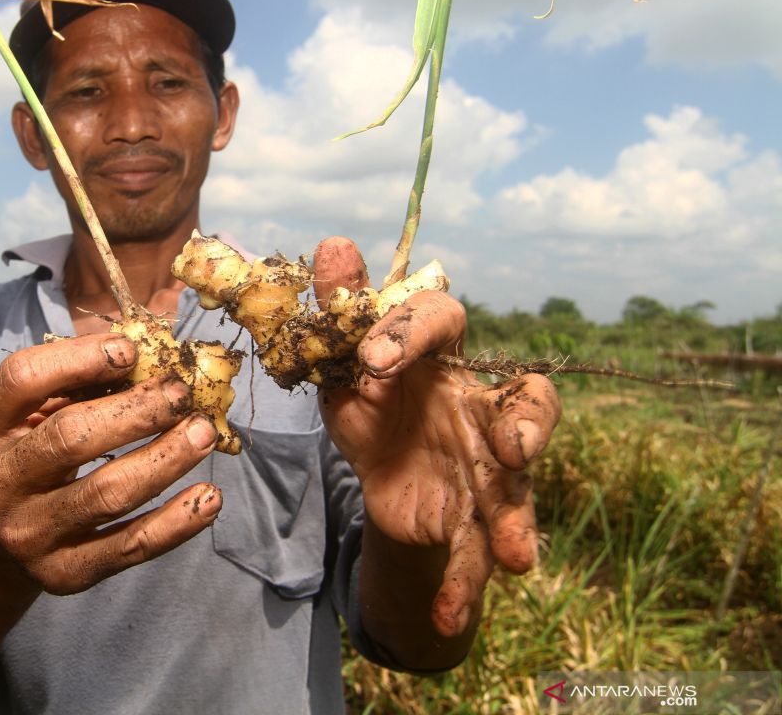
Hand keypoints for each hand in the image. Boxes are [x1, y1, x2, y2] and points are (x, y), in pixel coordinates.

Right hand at [0, 333, 221, 595]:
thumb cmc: (21, 458)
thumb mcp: (22, 418)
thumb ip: (70, 383)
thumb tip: (148, 356)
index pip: (22, 379)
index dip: (80, 358)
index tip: (130, 351)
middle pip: (70, 438)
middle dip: (137, 410)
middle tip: (182, 393)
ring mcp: (27, 535)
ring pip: (108, 493)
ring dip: (166, 458)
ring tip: (203, 433)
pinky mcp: (63, 574)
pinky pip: (130, 546)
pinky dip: (177, 521)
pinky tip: (209, 496)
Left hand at [312, 238, 560, 637]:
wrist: (384, 476)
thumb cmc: (371, 404)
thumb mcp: (340, 365)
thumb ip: (338, 311)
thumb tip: (333, 244)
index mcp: (438, 357)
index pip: (444, 320)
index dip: (411, 330)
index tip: (372, 357)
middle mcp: (478, 406)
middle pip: (526, 405)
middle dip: (529, 425)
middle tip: (512, 447)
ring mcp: (488, 467)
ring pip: (519, 489)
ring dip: (520, 521)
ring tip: (518, 558)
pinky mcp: (477, 520)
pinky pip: (477, 555)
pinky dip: (462, 588)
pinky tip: (446, 617)